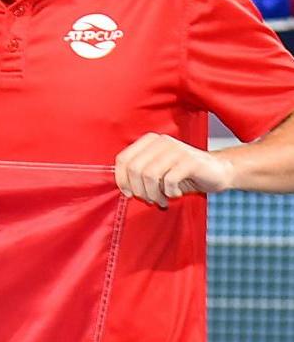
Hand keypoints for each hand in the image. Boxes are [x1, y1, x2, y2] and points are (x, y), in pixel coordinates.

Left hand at [115, 132, 234, 205]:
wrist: (218, 171)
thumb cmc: (183, 174)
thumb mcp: (157, 171)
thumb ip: (139, 173)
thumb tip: (123, 188)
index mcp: (150, 142)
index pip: (123, 159)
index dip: (122, 179)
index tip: (128, 193)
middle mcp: (162, 142)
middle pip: (134, 168)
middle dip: (138, 190)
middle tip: (149, 199)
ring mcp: (177, 150)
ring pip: (149, 175)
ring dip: (153, 194)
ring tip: (162, 199)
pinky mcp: (190, 161)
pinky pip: (169, 180)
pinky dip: (169, 192)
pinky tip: (175, 194)